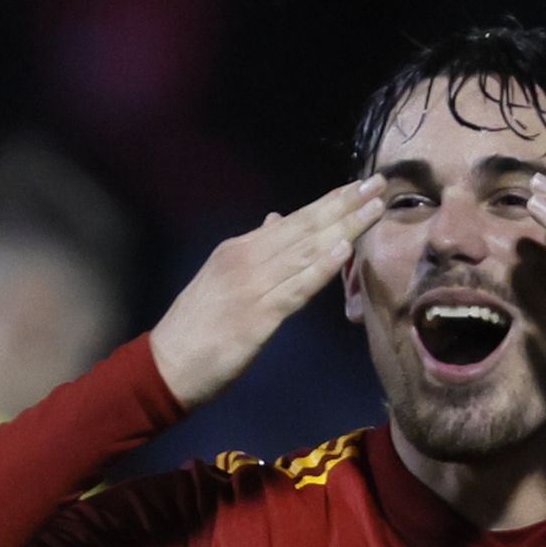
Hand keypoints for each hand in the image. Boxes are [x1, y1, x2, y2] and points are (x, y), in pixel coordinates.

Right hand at [149, 178, 385, 409]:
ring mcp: (253, 285)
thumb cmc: (196, 329)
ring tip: (375, 206)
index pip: (294, 220)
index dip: (329, 201)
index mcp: (239, 249)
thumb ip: (253, 252)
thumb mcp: (221, 280)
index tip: (360, 186)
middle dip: (344, 203)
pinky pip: (295, 289)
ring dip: (344, 226)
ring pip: (306, 250)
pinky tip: (344, 249)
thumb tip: (276, 221)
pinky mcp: (257, 316)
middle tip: (378, 181)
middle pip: (305, 226)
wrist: (167, 365)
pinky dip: (320, 267)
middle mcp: (248, 258)